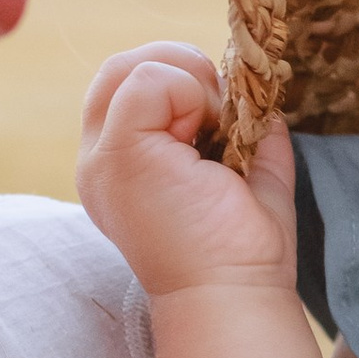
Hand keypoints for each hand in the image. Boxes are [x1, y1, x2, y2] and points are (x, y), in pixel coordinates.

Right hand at [77, 46, 300, 301]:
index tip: (222, 128)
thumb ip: (249, 130)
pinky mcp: (118, 152)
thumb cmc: (243, 249)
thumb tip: (258, 96)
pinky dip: (192, 93)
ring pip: (132, 65)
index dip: (185, 85)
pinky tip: (208, 137)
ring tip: (215, 132)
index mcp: (124, 166)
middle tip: (222, 117)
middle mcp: (100, 160)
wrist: (234, 293)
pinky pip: (148, 78)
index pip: (134, 86)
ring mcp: (101, 157)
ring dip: (191, 82)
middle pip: (123, 67)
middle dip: (184, 69)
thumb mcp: (248, 172)